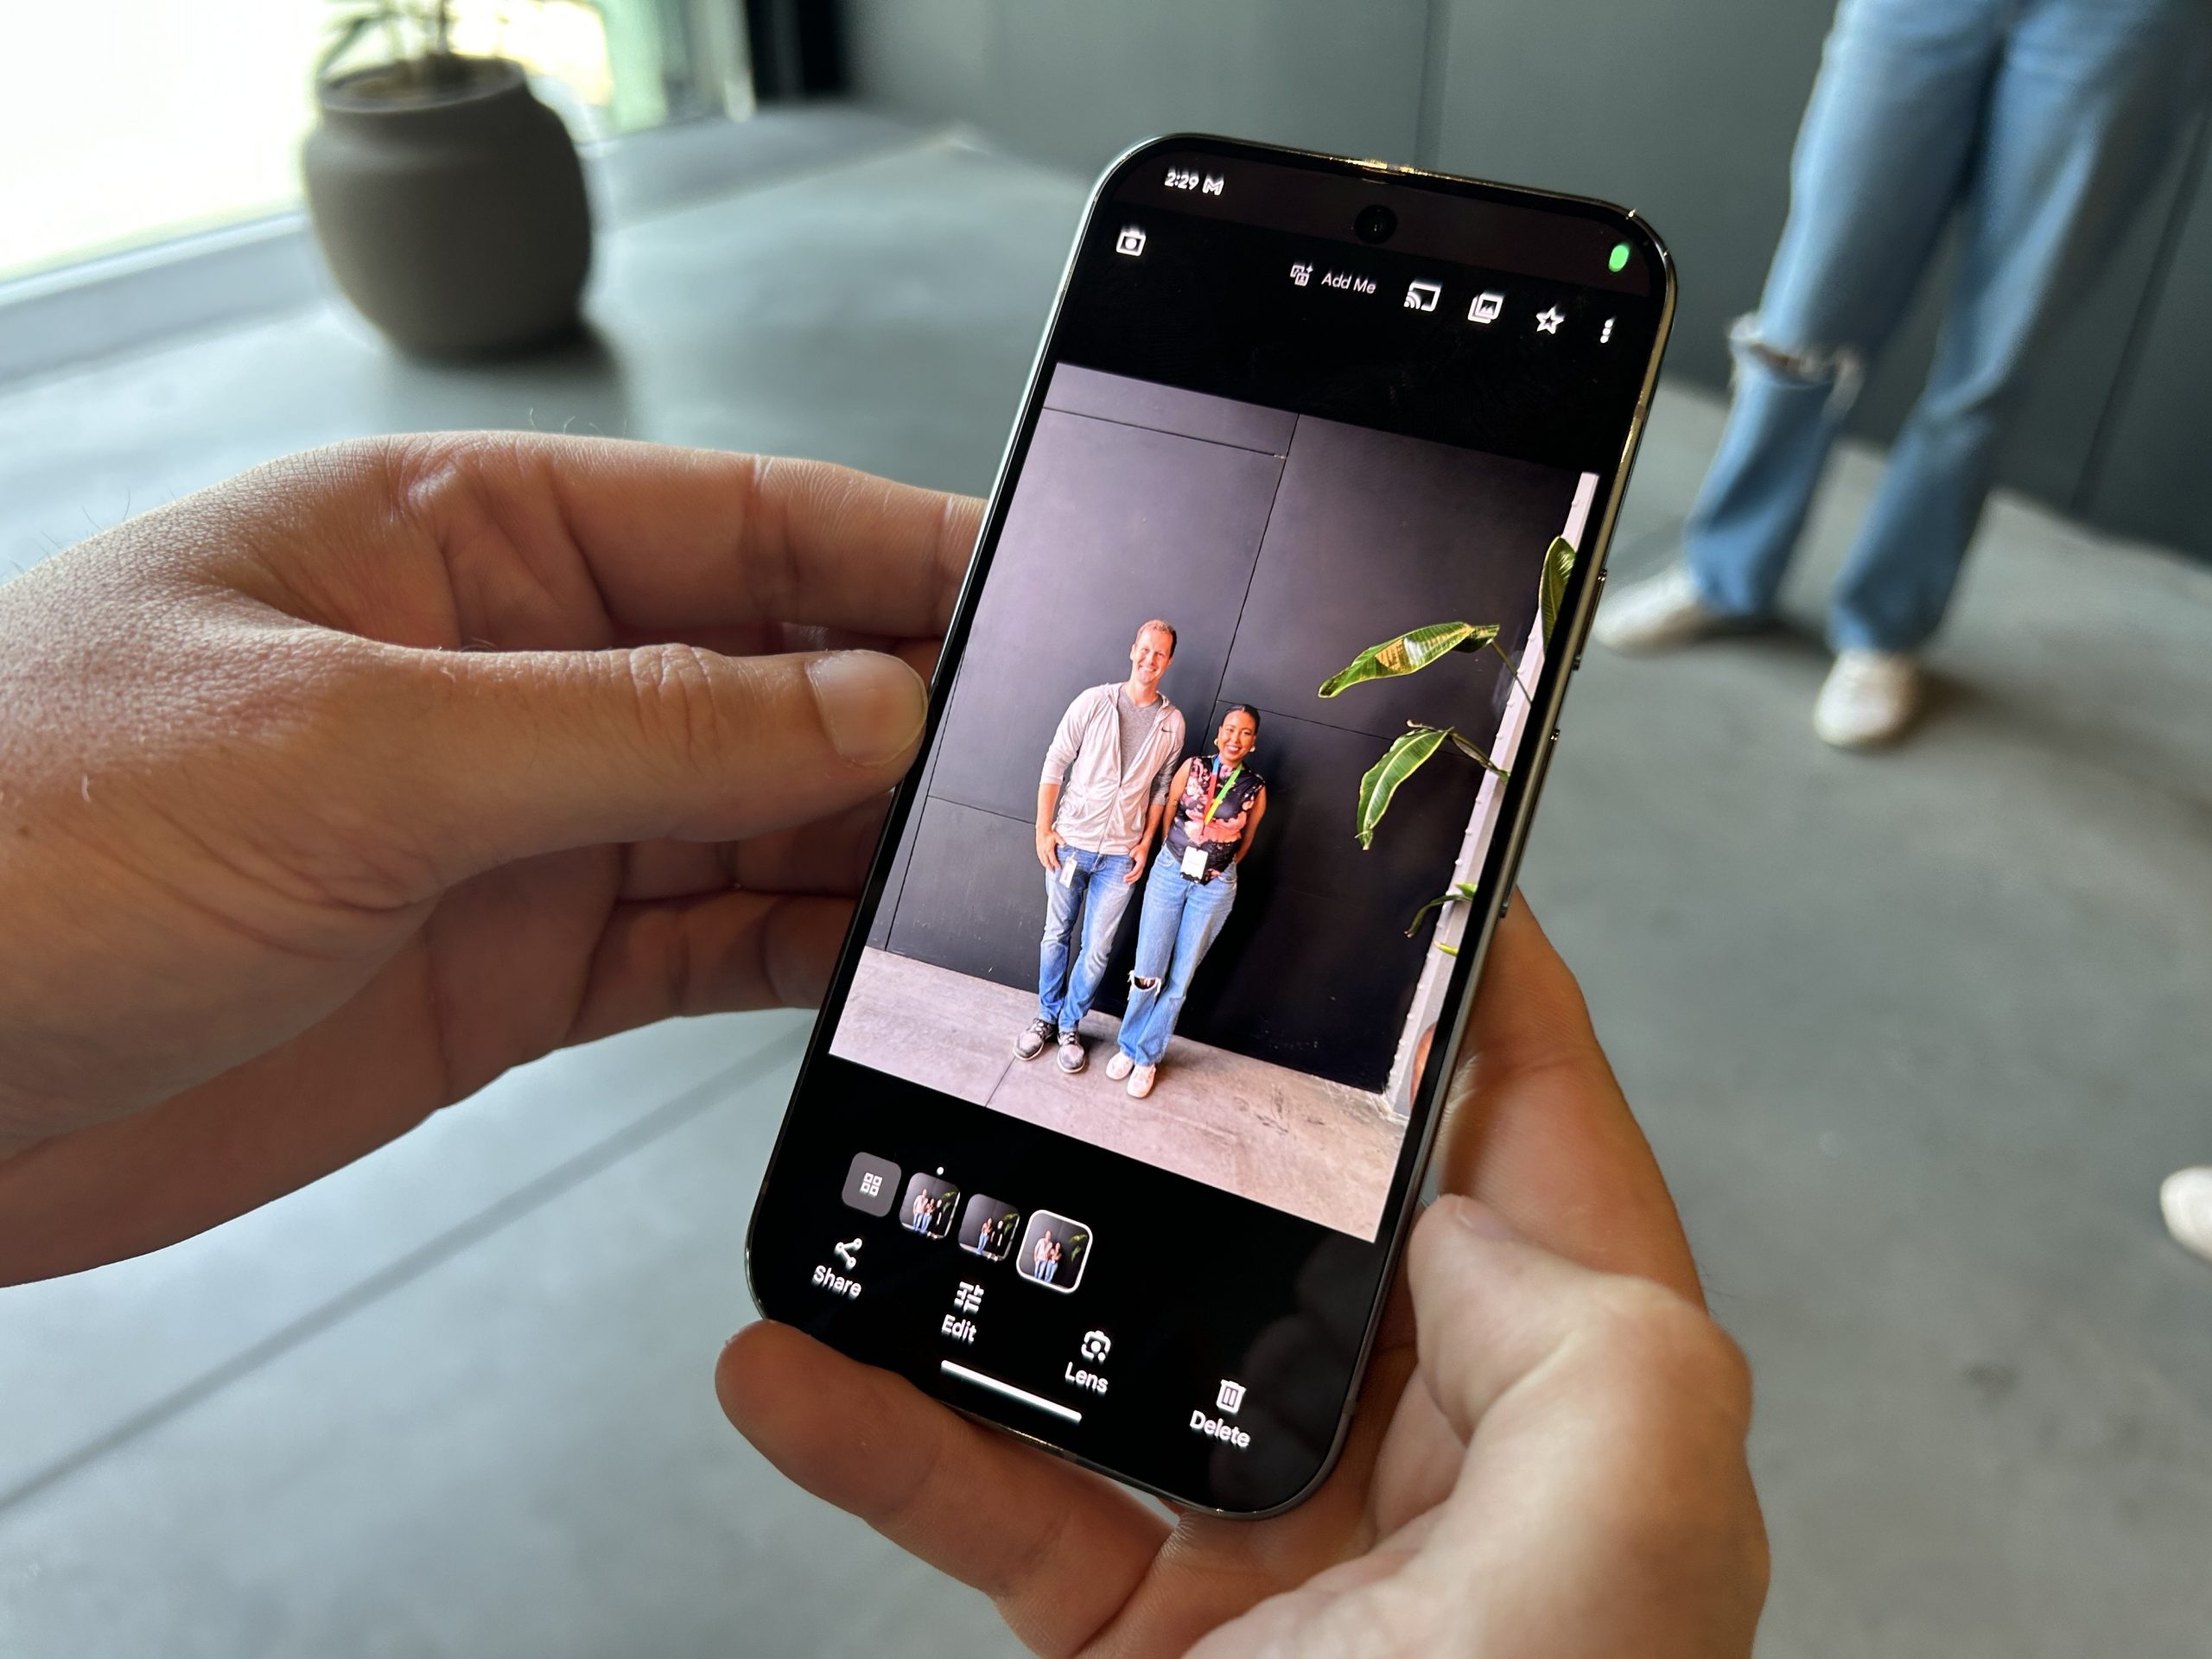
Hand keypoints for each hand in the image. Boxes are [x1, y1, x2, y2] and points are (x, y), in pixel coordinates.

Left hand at [0, 433, 975, 1282]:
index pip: (735, 522)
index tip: (1030, 592)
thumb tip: (867, 698)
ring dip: (867, 848)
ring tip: (989, 874)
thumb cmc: (5, 844)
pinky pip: (699, 947)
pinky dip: (793, 959)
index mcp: (457, 546)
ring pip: (756, 821)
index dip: (897, 553)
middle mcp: (509, 679)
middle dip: (908, 716)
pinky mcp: (512, 972)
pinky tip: (873, 965)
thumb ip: (638, 728)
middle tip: (1047, 764)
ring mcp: (517, 831)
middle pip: (772, 675)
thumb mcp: (355, 751)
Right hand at [719, 903, 1767, 1655]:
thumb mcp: (1617, 1560)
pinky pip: (1008, 1502)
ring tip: (907, 1133)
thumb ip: (1598, 1335)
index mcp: (1594, 1422)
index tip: (1392, 852)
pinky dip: (892, 1437)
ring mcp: (1292, 1553)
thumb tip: (1455, 1210)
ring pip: (1133, 1340)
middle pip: (1315, 1211)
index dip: (1485, 981)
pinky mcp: (1151, 1643)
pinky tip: (784, 1363)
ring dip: (1006, 1249)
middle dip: (1209, 1086)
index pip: (1546, 1138)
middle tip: (1097, 955)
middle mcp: (1452, 1468)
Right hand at [1036, 828, 1064, 873]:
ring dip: (1045, 865)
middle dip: (1050, 867)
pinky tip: (1043, 861)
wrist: (1042, 829)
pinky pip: (1039, 857)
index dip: (1056, 865)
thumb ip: (1062, 842)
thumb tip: (1065, 845)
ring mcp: (1040, 850)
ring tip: (1048, 868)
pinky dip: (1041, 861)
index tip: (1058, 867)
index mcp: (1049, 849)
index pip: (1053, 860)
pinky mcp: (1038, 849)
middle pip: (1046, 862)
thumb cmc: (1049, 833)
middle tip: (1052, 871)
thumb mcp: (1058, 837)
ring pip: (1042, 860)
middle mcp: (1044, 851)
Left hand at [1123, 848, 1146, 883]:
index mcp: (1140, 863)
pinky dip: (1135, 878)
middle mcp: (1142, 866)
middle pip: (1137, 875)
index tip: (1124, 877)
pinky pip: (1139, 874)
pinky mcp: (1141, 867)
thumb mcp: (1135, 850)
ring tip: (1128, 883)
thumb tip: (1129, 857)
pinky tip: (1131, 880)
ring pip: (1138, 876)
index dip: (1130, 875)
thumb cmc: (1139, 848)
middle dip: (1131, 879)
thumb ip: (1132, 854)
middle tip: (1124, 881)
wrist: (1144, 847)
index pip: (1135, 871)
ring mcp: (1142, 867)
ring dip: (1133, 880)